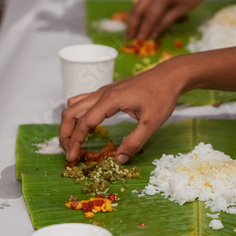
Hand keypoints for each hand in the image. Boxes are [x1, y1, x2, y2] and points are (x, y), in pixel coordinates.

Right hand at [59, 59, 185, 163]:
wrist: (169, 75)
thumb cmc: (162, 96)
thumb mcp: (152, 123)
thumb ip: (135, 142)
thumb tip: (119, 160)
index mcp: (110, 100)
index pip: (84, 122)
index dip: (76, 142)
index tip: (72, 158)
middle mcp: (101, 93)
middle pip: (71, 112)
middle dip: (66, 134)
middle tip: (69, 153)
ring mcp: (102, 91)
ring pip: (73, 105)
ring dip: (68, 123)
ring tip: (73, 142)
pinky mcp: (106, 92)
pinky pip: (83, 102)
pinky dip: (77, 116)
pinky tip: (87, 129)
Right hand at [127, 0, 211, 39]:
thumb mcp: (181, 11)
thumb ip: (165, 22)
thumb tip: (153, 35)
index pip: (149, 17)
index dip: (144, 30)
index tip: (139, 41)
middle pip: (138, 9)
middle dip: (132, 25)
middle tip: (129, 37)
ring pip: (138, 3)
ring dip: (134, 18)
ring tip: (131, 30)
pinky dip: (140, 10)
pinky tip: (139, 19)